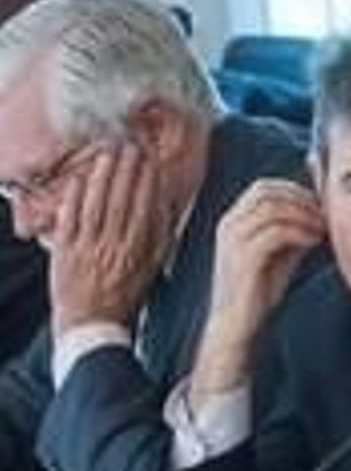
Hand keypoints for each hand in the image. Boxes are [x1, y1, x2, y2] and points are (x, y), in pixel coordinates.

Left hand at [48, 142, 169, 333]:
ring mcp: (89, 245)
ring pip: (97, 204)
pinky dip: (76, 196)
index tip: (150, 162)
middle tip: (130, 147)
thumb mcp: (152, 270)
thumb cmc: (124, 297)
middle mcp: (115, 245)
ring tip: (109, 153)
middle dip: (126, 170)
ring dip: (103, 176)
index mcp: (139, 251)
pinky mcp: (66, 248)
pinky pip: (71, 217)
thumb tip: (165, 210)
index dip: (147, 182)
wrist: (92, 323)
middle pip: (121, 200)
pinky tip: (81, 178)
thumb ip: (159, 239)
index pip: (144, 209)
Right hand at [193, 179, 324, 395]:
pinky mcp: (243, 257)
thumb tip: (320, 215)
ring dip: (303, 214)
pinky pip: (275, 231)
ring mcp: (233, 239)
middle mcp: (229, 224)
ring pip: (271, 208)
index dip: (295, 190)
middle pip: (266, 191)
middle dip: (300, 198)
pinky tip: (314, 241)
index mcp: (234, 220)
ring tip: (322, 229)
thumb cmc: (258, 291)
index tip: (320, 204)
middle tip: (325, 214)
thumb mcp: (280, 255)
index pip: (263, 187)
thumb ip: (294, 233)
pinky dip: (300, 232)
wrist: (237, 324)